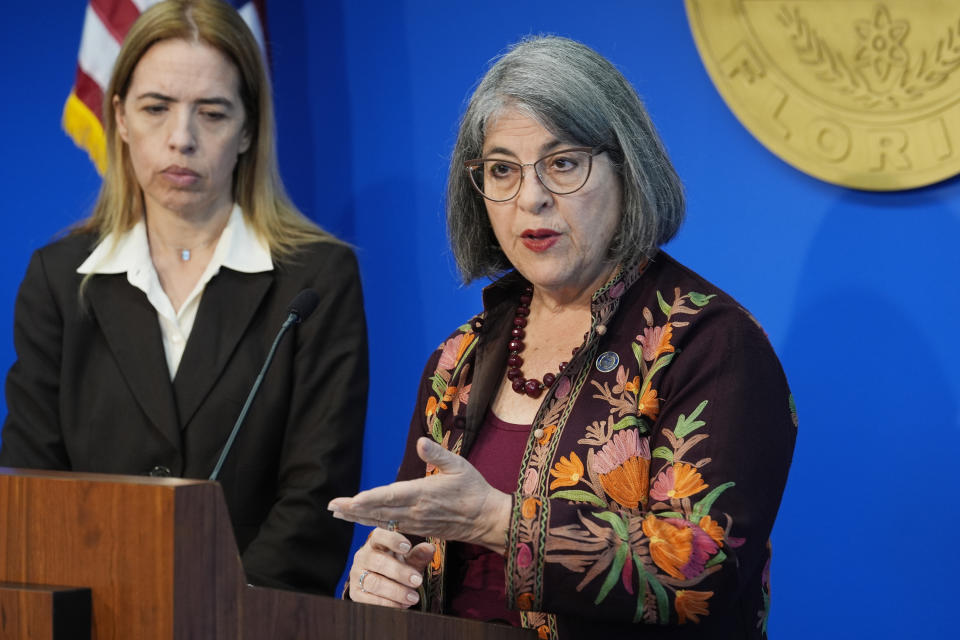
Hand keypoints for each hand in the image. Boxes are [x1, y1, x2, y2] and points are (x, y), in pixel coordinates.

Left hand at [328, 437, 510, 552]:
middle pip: (379, 511)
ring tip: (338, 513)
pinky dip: (373, 523)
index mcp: (423, 494)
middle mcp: (416, 511)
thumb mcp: (459, 466)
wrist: (486, 520)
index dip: (369, 499)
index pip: (390, 496)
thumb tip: (420, 441)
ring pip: (382, 520)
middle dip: (354, 509)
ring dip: (359, 517)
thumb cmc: (474, 489)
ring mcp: (416, 522)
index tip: (350, 501)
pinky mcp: (418, 528)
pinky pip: (390, 526)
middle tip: (331, 507)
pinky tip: (361, 520)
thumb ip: (438, 454)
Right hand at [348, 527, 433, 606]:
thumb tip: (430, 548)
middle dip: (400, 572)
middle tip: (418, 581)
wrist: (381, 585)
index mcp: (375, 543)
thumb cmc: (396, 566)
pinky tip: (401, 605)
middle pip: (378, 562)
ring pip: (374, 582)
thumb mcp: (408, 560)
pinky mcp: (355, 593)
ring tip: (413, 597)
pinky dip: (387, 604)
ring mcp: (357, 575)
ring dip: (396, 591)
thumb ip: (418, 555)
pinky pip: (369, 600)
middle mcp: (363, 556)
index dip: (392, 540)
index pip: (379, 536)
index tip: (407, 547)